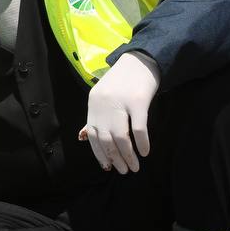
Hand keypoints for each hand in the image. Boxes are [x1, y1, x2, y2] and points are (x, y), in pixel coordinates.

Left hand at [79, 51, 159, 173]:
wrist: (140, 59)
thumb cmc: (122, 80)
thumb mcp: (103, 96)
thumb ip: (96, 116)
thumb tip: (84, 138)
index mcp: (93, 104)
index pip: (92, 134)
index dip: (99, 153)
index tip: (107, 166)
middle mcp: (104, 104)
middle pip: (107, 139)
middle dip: (114, 158)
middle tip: (123, 171)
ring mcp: (121, 103)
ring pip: (121, 138)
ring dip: (128, 156)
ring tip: (134, 167)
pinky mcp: (138, 102)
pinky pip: (139, 129)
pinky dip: (142, 144)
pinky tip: (145, 153)